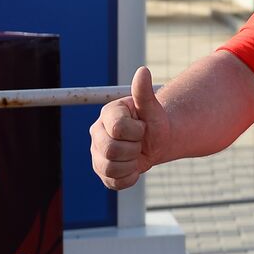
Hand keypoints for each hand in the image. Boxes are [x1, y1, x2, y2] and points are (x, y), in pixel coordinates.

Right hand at [90, 67, 169, 189]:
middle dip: (134, 149)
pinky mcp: (101, 170)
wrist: (157, 141)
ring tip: (136, 155)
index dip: (136, 132)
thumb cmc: (153, 122)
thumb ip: (144, 92)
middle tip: (139, 143)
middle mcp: (97, 133)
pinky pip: (113, 182)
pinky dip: (129, 177)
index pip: (117, 128)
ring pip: (110, 168)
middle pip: (111, 150)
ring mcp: (97, 153)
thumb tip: (143, 71)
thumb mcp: (152, 108)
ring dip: (131, 164)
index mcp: (108, 115)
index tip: (142, 128)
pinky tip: (133, 167)